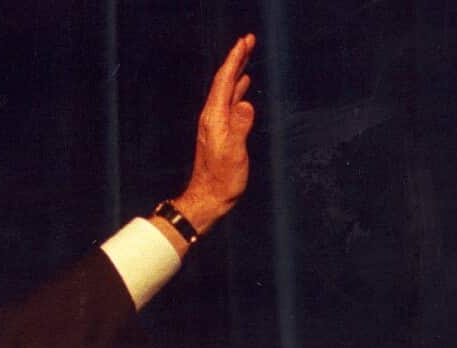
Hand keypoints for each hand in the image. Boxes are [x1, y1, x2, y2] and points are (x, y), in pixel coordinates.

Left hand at [174, 34, 255, 236]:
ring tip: (246, 56)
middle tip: (248, 40)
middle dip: (236, 59)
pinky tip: (243, 86)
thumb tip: (245, 103)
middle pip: (224, 81)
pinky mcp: (221, 132)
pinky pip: (229, 103)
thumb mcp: (233, 154)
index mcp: (214, 118)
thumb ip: (239, 128)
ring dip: (237, 72)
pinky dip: (237, 89)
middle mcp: (212, 117)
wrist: (208, 198)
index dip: (235, 60)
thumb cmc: (221, 180)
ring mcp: (216, 124)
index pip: (224, 81)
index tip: (244, 41)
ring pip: (227, 90)